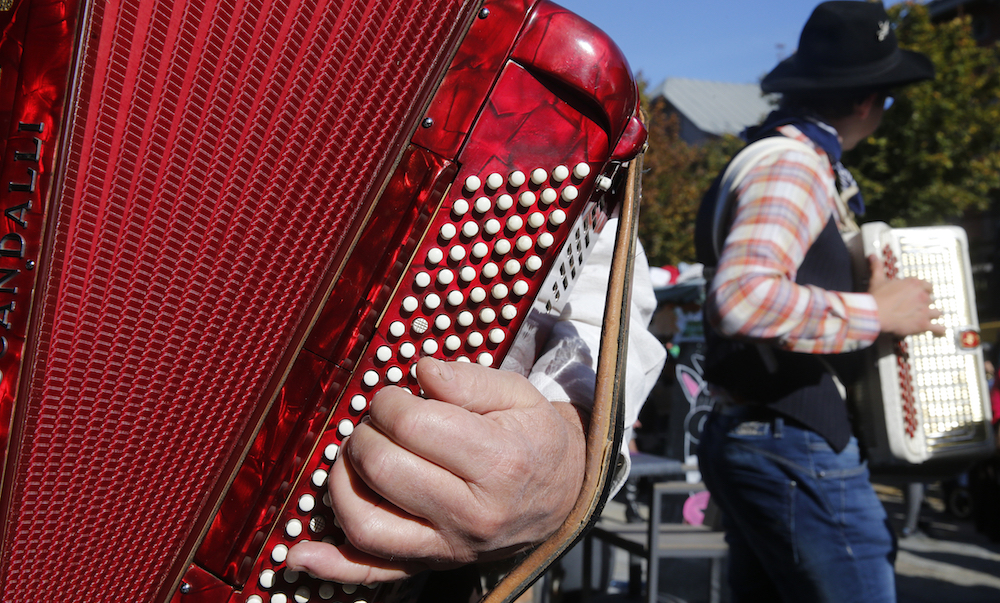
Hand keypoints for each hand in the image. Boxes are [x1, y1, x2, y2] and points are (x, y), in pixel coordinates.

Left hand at [285, 357, 586, 584]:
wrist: (563, 494)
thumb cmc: (534, 440)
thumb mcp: (519, 395)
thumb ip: (469, 380)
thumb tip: (420, 370)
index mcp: (498, 462)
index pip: (415, 426)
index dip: (391, 401)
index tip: (395, 395)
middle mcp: (472, 512)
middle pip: (386, 469)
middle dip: (366, 433)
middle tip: (376, 421)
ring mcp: (449, 544)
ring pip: (368, 523)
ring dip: (341, 484)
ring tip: (353, 457)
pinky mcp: (432, 563)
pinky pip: (374, 573)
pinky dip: (332, 566)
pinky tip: (300, 553)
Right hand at [868, 254, 944, 337]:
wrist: (875, 313)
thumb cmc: (876, 297)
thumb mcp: (877, 279)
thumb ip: (877, 266)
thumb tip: (873, 256)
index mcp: (914, 284)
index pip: (928, 286)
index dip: (924, 290)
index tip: (921, 293)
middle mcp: (923, 296)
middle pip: (930, 299)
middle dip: (925, 304)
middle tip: (918, 307)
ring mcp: (925, 310)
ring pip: (937, 312)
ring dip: (933, 315)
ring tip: (930, 318)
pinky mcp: (923, 324)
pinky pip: (938, 327)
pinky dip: (939, 329)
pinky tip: (940, 330)